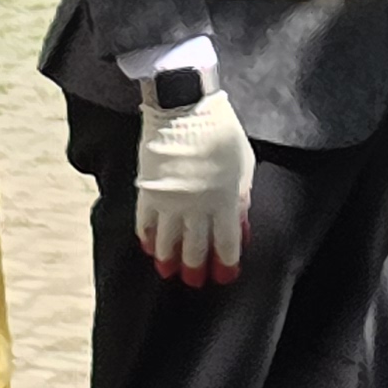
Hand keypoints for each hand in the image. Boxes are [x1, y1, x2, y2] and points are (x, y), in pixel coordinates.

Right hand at [133, 88, 256, 282]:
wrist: (183, 106)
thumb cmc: (220, 131)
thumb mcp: (243, 163)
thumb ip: (240, 195)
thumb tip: (239, 222)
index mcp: (224, 199)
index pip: (226, 241)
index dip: (225, 262)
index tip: (225, 276)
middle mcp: (196, 206)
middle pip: (196, 246)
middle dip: (196, 267)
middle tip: (195, 282)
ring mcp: (169, 199)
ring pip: (168, 240)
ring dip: (169, 258)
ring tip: (169, 272)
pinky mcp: (147, 188)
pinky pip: (145, 221)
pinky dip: (147, 236)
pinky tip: (149, 247)